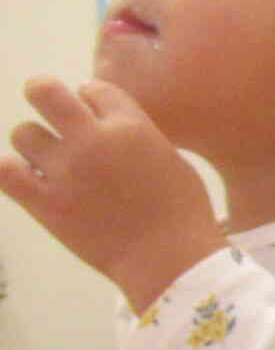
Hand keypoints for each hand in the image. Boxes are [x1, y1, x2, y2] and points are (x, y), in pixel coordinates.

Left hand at [0, 78, 226, 311]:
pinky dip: (11, 171)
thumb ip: (139, 137)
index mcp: (131, 127)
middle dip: (43, 93)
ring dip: (34, 144)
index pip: (94, 89)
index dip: (91, 99)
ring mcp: (65, 171)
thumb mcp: (172, 160)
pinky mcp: (46, 202)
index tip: (96, 116)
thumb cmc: (182, 213)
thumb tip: (111, 129)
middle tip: (48, 107)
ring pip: (23, 133)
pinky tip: (27, 179)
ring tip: (48, 161)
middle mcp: (93, 140)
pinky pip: (4, 172)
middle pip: (44, 92)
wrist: (170, 260)